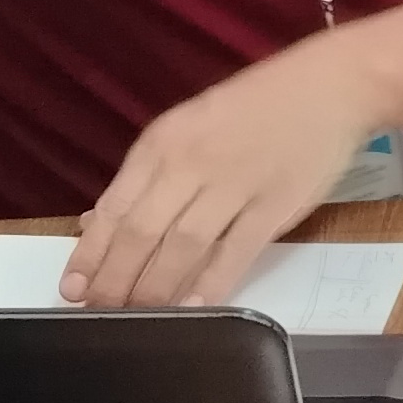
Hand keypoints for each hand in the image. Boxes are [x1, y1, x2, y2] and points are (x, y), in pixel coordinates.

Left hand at [63, 36, 394, 306]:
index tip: (71, 288)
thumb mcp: (188, 124)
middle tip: (99, 312)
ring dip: (155, 288)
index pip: (116, 207)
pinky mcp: (275, 204)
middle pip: (142, 232)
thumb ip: (147, 175)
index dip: (90, 253)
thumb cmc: (256, 105)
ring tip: (137, 317)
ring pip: (182, 246)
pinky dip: (211, 284)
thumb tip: (99, 223)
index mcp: (164, 141)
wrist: (331, 85)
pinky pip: (236, 252)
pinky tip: (192, 309)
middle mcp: (192, 163)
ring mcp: (235, 184)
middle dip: (116, 280)